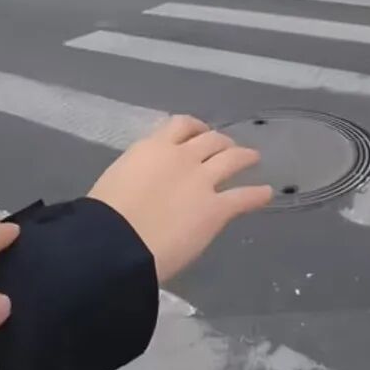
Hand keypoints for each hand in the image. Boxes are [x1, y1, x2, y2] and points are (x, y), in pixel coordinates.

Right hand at [87, 115, 272, 283]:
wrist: (115, 243)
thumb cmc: (104, 217)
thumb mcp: (116, 182)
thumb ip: (136, 176)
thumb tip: (140, 187)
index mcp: (151, 148)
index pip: (179, 126)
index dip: (194, 128)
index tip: (199, 134)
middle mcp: (180, 157)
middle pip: (210, 140)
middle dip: (221, 143)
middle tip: (227, 149)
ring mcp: (202, 181)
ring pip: (231, 159)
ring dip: (244, 156)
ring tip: (252, 158)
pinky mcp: (216, 209)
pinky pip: (244, 197)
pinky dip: (257, 194)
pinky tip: (266, 194)